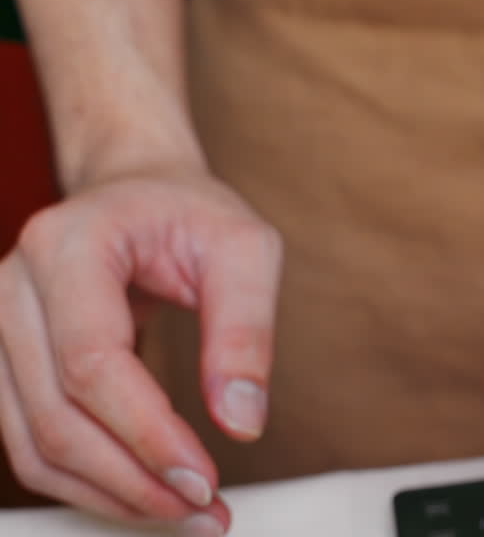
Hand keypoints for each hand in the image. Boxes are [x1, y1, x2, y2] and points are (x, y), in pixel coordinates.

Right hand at [0, 168, 282, 533]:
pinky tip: (147, 494)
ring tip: (186, 512)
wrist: (138, 192)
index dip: (145, 432)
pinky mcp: (5, 364)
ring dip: (109, 493)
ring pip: (34, 443)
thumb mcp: (245, 249)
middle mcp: (13, 287)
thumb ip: (246, 331)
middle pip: (56, 414)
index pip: (91, 362)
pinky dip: (88, 481)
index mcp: (70, 246)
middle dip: (133, 477)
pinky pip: (33, 442)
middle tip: (206, 509)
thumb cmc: (192, 214)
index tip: (204, 478)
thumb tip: (241, 424)